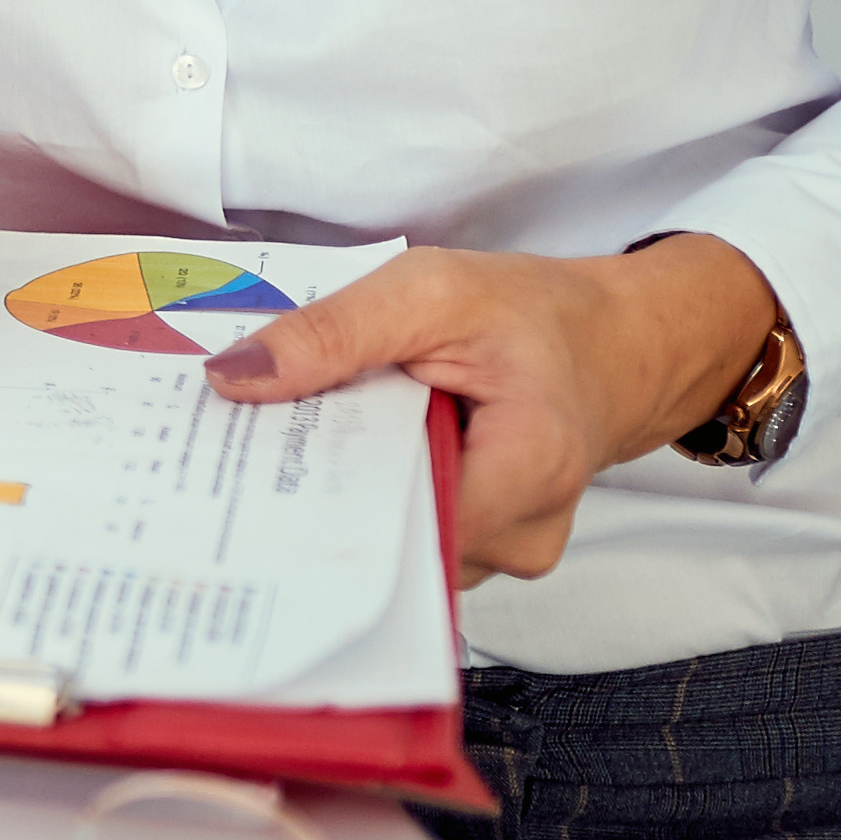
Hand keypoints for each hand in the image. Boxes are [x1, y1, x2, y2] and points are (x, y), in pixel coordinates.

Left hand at [209, 235, 785, 586]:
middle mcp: (521, 534)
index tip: (235, 476)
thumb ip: (335, 332)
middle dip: (307, 499)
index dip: (315, 504)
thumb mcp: (431, 290)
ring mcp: (503, 549)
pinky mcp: (482, 542)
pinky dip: (362, 493)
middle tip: (227, 455)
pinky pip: (405, 532)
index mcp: (527, 469)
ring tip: (274, 447)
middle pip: (387, 543)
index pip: (402, 525)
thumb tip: (235, 378)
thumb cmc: (536, 315)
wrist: (613, 342)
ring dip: (333, 496)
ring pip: (391, 544)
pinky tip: (323, 454)